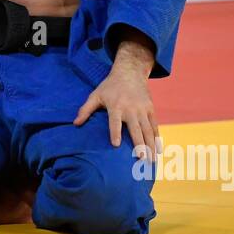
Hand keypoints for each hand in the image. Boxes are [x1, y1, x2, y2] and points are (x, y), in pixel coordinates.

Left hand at [74, 36, 158, 159]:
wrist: (131, 72)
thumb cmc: (110, 86)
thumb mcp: (96, 95)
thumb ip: (86, 109)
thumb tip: (75, 123)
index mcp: (116, 106)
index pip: (115, 121)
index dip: (115, 132)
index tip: (116, 144)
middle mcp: (131, 109)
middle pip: (136, 129)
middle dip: (139, 144)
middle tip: (141, 159)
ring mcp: (142, 110)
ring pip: (148, 130)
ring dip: (151, 146)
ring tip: (151, 161)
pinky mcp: (150, 109)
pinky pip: (155, 126)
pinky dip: (157, 138)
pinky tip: (158, 150)